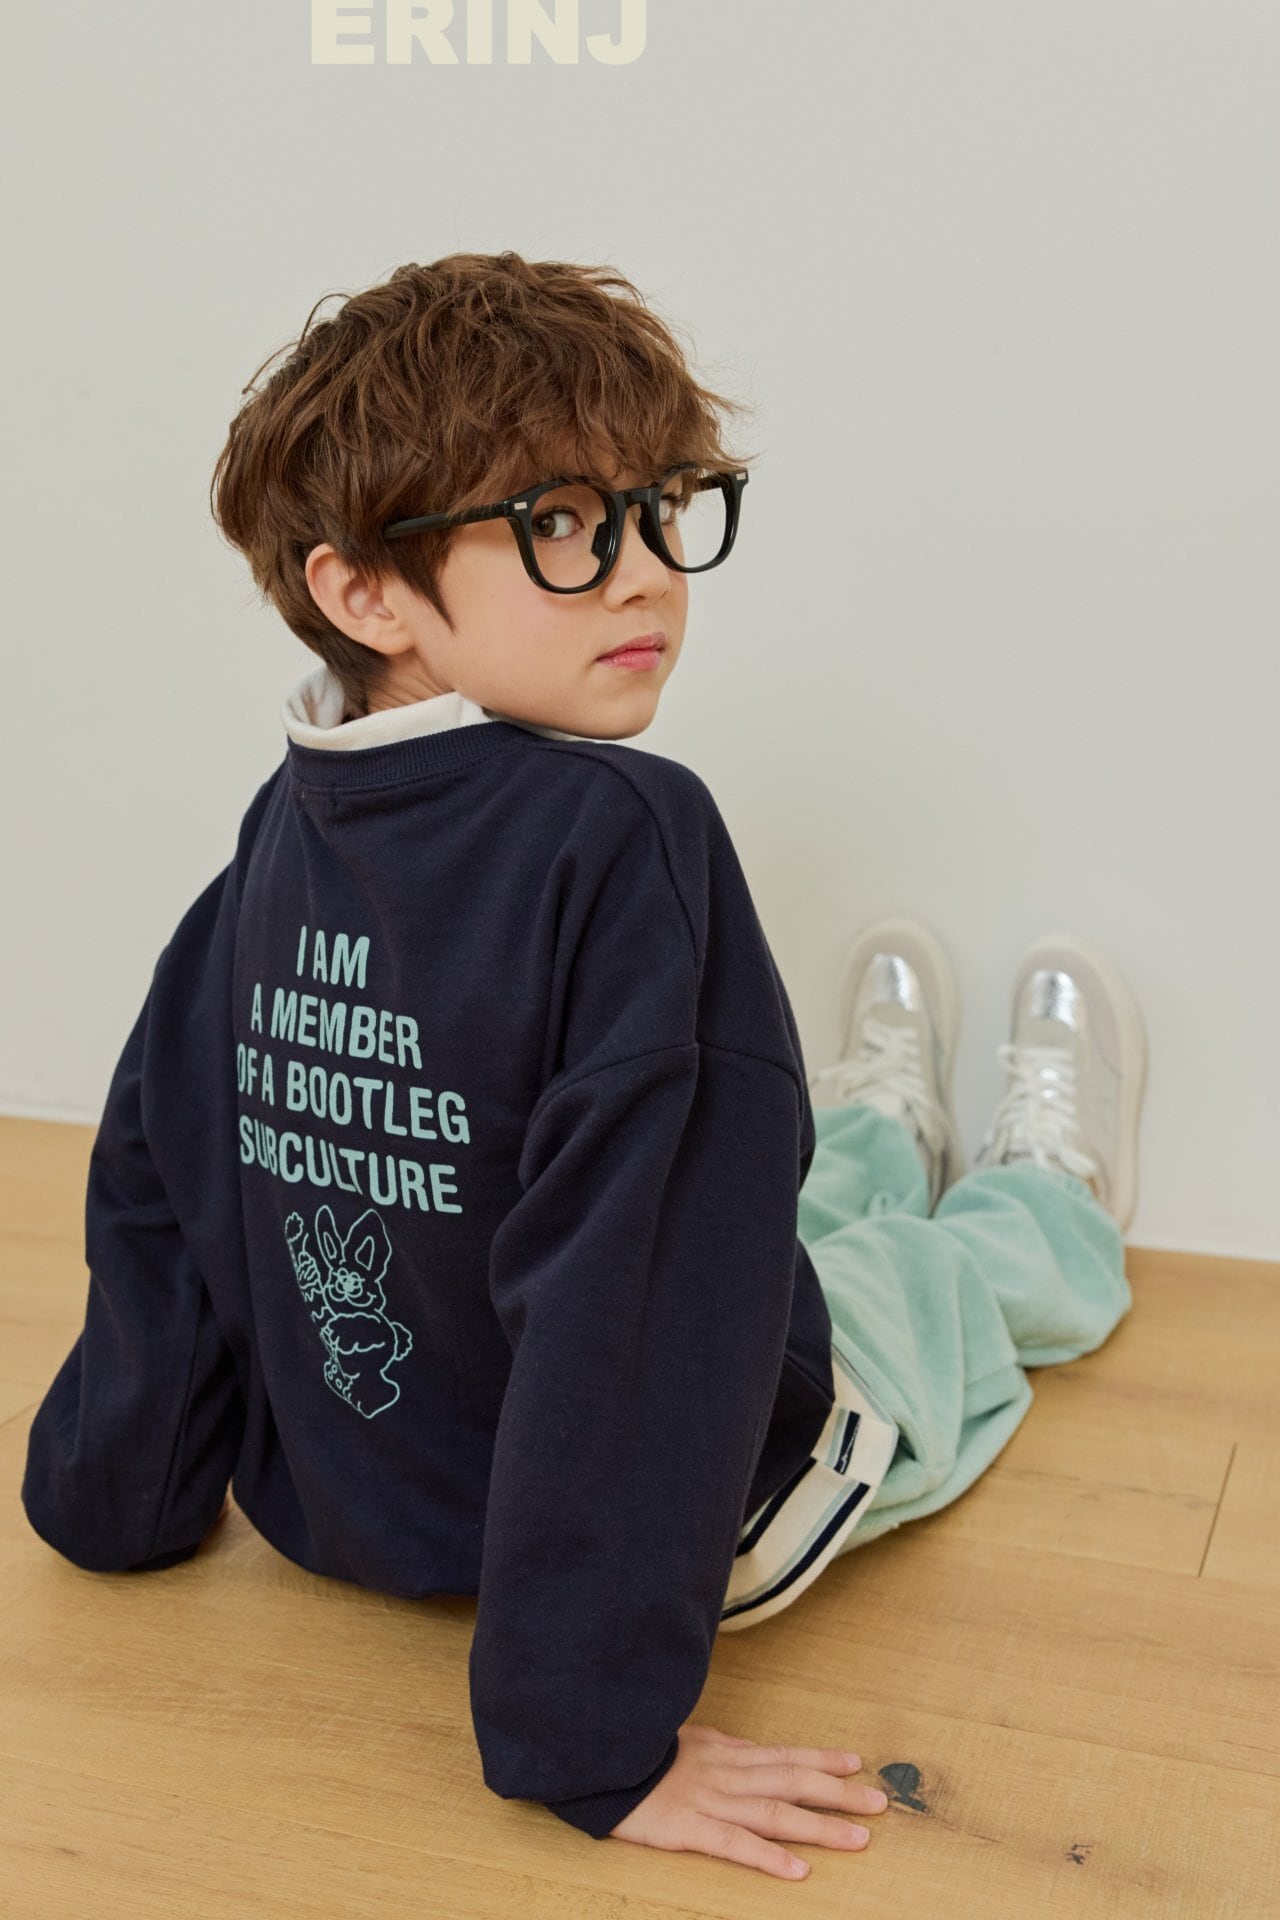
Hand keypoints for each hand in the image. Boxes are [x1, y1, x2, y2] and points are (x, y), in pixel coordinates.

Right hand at [608, 1720, 888, 1879]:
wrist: (596, 1758)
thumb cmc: (639, 1751)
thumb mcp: (687, 1741)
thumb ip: (722, 1748)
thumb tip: (753, 1750)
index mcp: (724, 1753)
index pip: (784, 1754)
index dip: (822, 1759)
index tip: (857, 1764)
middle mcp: (725, 1774)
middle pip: (791, 1781)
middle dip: (839, 1793)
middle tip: (879, 1803)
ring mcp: (709, 1801)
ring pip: (774, 1812)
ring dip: (819, 1825)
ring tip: (858, 1838)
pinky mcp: (686, 1829)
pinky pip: (734, 1845)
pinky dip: (769, 1857)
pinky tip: (797, 1870)